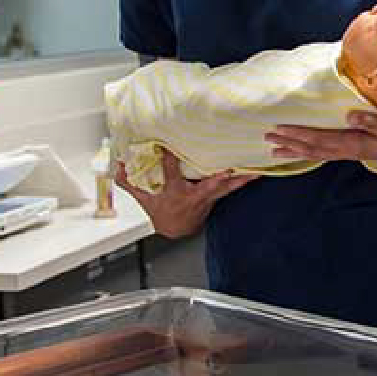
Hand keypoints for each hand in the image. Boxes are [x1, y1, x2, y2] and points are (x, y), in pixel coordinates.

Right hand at [113, 149, 252, 238]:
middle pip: (210, 185)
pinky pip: (233, 187)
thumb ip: (130, 181)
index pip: (170, 173)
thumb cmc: (162, 211)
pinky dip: (245, 180)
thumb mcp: (143, 197)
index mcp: (175, 192)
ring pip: (227, 187)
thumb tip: (119, 164)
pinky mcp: (218, 196)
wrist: (177, 228)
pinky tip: (258, 173)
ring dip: (242, 179)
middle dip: (222, 177)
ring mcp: (209, 197)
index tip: (166, 147)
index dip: (168, 160)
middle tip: (234, 168)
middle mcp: (195, 195)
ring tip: (257, 170)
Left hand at [266, 111, 376, 163]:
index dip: (299, 135)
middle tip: (266, 139)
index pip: (321, 139)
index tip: (279, 129)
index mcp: (357, 144)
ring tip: (276, 150)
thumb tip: (349, 116)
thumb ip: (373, 122)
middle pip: (314, 148)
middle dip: (290, 143)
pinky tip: (305, 149)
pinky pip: (329, 152)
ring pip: (319, 152)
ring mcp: (354, 151)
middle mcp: (352, 150)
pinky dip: (312, 151)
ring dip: (297, 150)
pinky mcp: (358, 148)